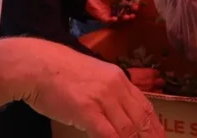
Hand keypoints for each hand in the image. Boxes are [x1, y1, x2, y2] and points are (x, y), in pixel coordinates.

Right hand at [17, 39, 163, 137]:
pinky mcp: (87, 110)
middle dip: (151, 136)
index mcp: (118, 78)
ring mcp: (102, 98)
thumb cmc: (58, 71)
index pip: (144, 104)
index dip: (154, 124)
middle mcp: (115, 87)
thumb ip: (106, 90)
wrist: (36, 64)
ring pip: (128, 128)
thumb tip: (115, 109)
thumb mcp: (92, 75)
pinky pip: (108, 133)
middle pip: (141, 118)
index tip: (160, 136)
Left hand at [86, 0, 138, 22]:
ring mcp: (111, 14)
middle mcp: (117, 8)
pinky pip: (110, 20)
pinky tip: (116, 18)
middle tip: (133, 14)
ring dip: (124, 18)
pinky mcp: (105, 18)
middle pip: (126, 13)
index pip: (129, 5)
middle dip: (131, 14)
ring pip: (120, 18)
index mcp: (120, 1)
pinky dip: (113, 20)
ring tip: (128, 17)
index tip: (136, 6)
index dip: (134, 6)